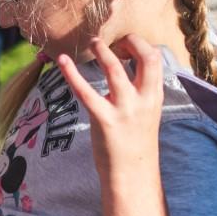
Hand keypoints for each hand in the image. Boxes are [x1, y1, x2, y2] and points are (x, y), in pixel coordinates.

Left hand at [56, 36, 163, 179]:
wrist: (133, 175)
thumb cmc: (135, 143)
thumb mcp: (146, 113)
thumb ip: (141, 92)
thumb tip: (128, 69)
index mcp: (154, 97)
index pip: (155, 59)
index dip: (140, 45)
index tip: (125, 45)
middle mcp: (144, 100)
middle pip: (147, 58)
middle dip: (131, 41)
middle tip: (113, 39)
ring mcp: (125, 109)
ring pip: (115, 70)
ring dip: (102, 51)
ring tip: (92, 41)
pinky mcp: (104, 119)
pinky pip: (85, 91)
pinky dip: (71, 73)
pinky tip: (61, 61)